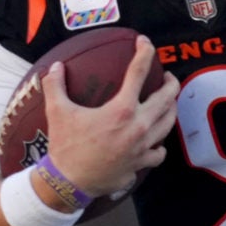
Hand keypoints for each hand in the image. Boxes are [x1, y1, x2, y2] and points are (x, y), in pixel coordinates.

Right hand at [39, 41, 178, 199]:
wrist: (69, 183)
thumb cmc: (65, 146)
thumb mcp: (57, 112)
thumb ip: (55, 86)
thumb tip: (54, 67)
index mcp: (121, 109)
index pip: (139, 72)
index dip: (144, 52)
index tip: (144, 42)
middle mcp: (138, 126)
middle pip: (167, 98)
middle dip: (171, 83)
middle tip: (167, 77)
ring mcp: (142, 147)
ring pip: (168, 123)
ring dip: (171, 109)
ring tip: (168, 104)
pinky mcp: (140, 164)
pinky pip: (159, 153)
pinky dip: (159, 145)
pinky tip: (155, 142)